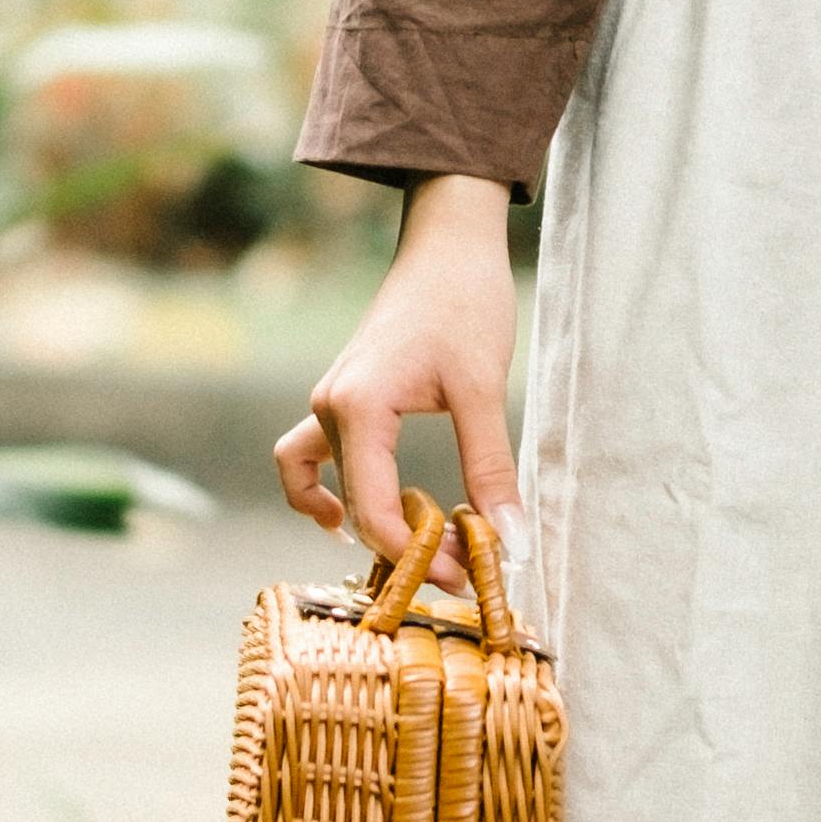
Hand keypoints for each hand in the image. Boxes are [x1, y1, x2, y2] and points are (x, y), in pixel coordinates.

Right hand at [276, 172, 520, 554]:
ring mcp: (330, 403)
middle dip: (405, 547)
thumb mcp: (484, 390)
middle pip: (355, 505)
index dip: (417, 555)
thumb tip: (512, 540)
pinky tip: (350, 517)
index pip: (373, 509)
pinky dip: (321, 490)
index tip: (466, 577)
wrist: (448, 244)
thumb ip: (491, 467)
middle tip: (461, 571)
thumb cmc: (464, 302)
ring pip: (327, 486)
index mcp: (358, 408)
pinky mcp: (343, 399)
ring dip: (367, 524)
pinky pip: (309, 457)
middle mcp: (330, 408)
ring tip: (412, 554)